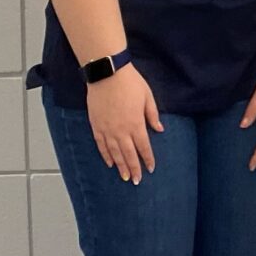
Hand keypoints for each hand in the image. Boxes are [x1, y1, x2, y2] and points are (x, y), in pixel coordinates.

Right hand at [87, 66, 161, 183]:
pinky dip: (105, 155)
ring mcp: (107, 129)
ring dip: (120, 166)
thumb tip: (159, 130)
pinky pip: (101, 144)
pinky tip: (109, 163)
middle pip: (128, 154)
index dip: (147, 159)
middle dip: (133, 168)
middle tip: (136, 181)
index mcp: (136, 124)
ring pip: (114, 152)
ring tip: (124, 177)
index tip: (151, 169)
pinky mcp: (96, 125)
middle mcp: (121, 130)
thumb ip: (153, 115)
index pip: (143, 147)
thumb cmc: (131, 84)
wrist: (107, 74)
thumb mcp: (148, 97)